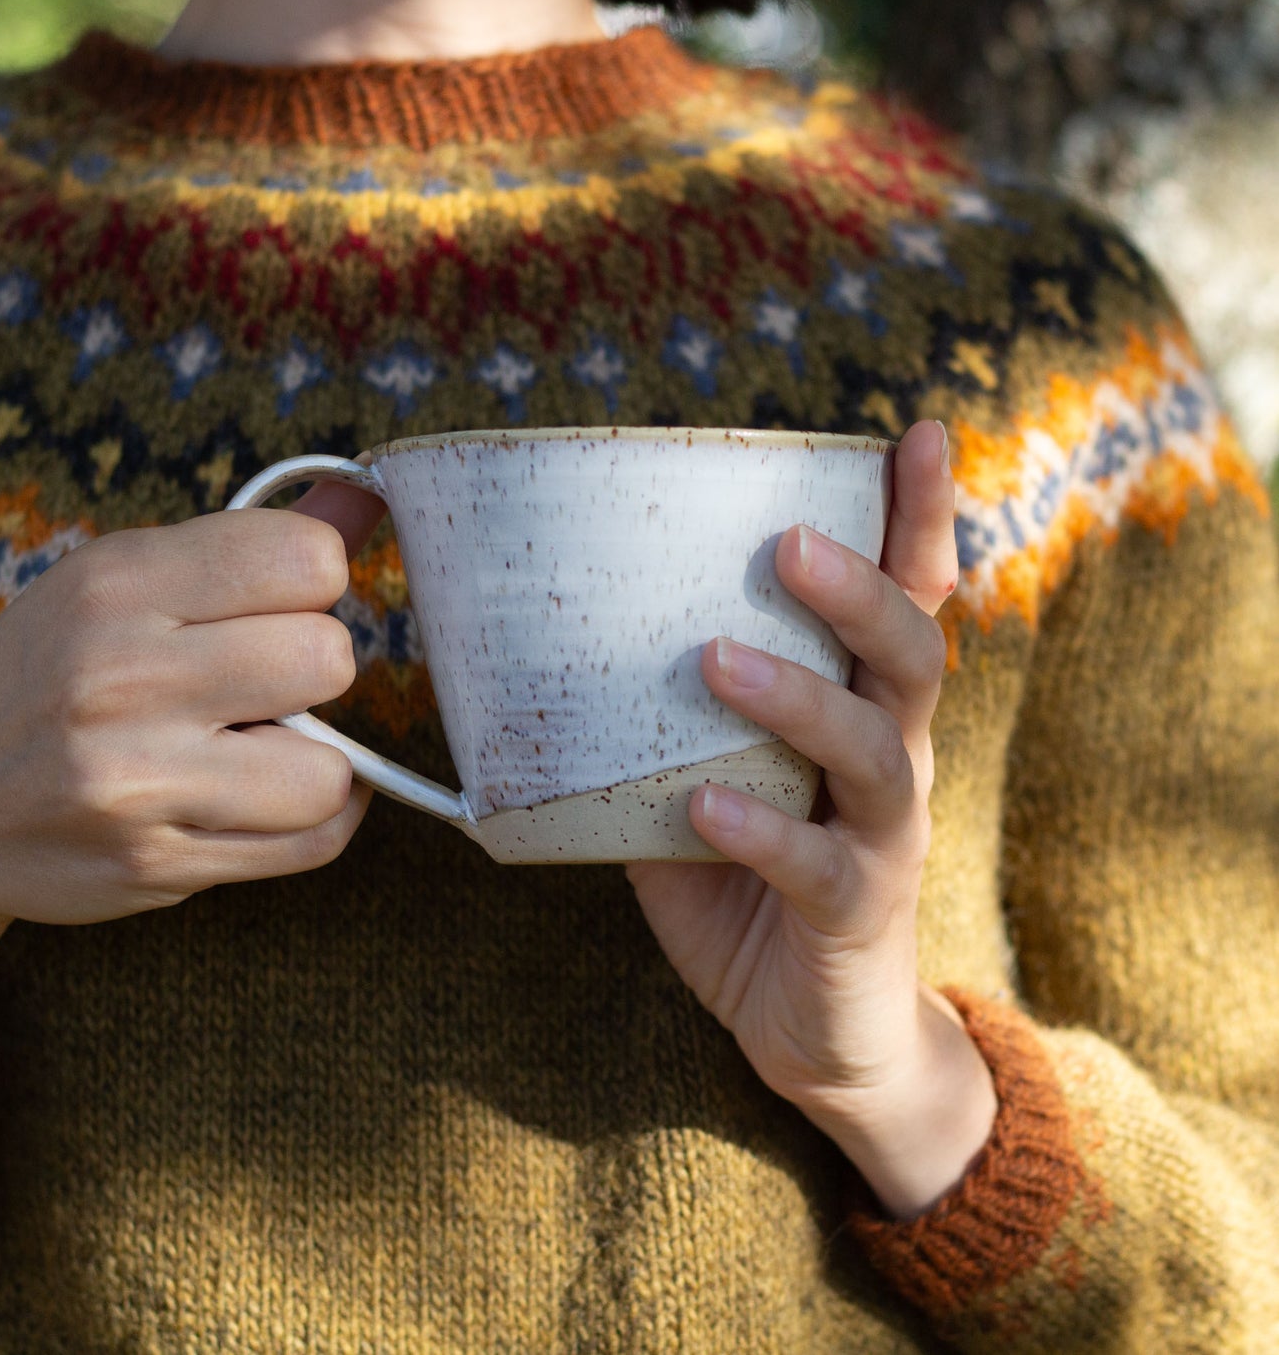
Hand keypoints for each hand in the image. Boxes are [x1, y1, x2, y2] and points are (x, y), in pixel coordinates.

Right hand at [0, 481, 384, 1086]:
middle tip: (262, 685)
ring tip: (252, 750)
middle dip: (313, 672)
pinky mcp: (154, 862)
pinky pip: (311, 844)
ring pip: (328, 769)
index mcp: (116, 583)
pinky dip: (312, 820)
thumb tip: (372, 500)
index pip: (308, 559)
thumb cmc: (44, 681)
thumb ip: (247, 548)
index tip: (277, 605)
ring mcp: (135, 779)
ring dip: (310, 762)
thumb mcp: (116, 585)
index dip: (314, 585)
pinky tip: (269, 797)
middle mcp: (121, 676)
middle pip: (329, 659)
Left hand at [626, 421, 995, 1218]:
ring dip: (797, 696)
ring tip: (718, 660)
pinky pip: (817, 865)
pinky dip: (758, 831)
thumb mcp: (706, 786)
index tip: (916, 433)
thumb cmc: (751, 888)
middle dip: (859, 589)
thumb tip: (545, 653)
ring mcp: (882, 837)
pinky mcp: (855, 913)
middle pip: (912, 652)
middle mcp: (892, 759)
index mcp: (864, 711)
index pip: (909, 600)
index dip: (918, 519)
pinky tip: (700, 806)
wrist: (814, 1031)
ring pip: (874, 749)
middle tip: (788, 542)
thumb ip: (656, 727)